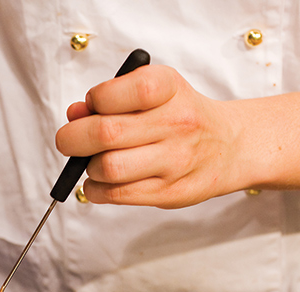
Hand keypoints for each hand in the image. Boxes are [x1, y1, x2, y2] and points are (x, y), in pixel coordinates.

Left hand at [55, 65, 248, 208]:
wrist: (230, 146)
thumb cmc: (182, 115)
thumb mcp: (155, 92)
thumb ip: (111, 99)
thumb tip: (74, 115)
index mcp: (169, 88)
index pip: (119, 92)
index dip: (94, 100)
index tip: (92, 106)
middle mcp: (176, 123)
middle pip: (106, 133)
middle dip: (72, 139)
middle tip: (68, 141)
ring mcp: (175, 161)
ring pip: (109, 168)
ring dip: (89, 167)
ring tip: (94, 162)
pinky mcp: (170, 192)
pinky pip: (117, 194)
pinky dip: (97, 189)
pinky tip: (101, 181)